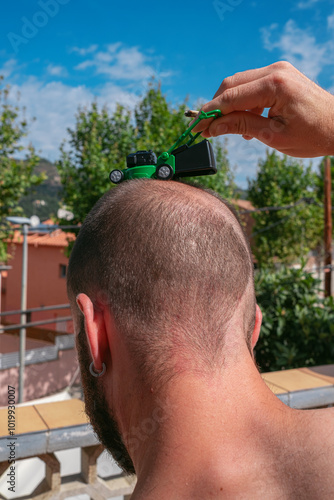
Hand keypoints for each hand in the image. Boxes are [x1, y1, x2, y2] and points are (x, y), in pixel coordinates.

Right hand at [193, 61, 333, 157]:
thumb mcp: (273, 136)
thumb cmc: (313, 135)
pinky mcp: (281, 75)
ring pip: (240, 84)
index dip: (209, 114)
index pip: (230, 97)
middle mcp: (275, 70)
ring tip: (229, 131)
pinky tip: (247, 124)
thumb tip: (213, 128)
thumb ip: (241, 127)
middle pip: (231, 85)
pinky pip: (253, 86)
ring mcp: (279, 70)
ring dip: (230, 107)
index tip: (195, 129)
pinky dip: (244, 103)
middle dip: (216, 108)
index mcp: (275, 84)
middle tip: (206, 130)